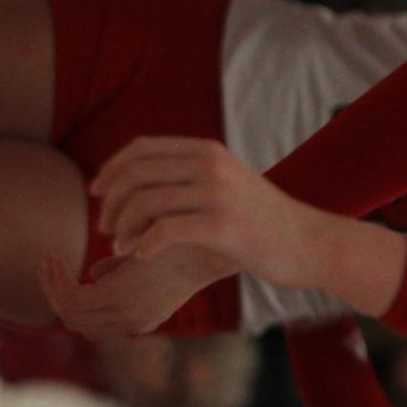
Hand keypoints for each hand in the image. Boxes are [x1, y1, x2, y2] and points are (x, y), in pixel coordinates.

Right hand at [40, 248, 235, 339]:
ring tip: (48, 261)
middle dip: (56, 296)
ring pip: (71, 314)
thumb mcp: (153, 258)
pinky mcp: (121, 294)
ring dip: (53, 288)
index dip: (73, 302)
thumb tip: (97, 273)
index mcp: (146, 315)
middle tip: (47, 265)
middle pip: (79, 323)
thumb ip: (124, 270)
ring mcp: (128, 311)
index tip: (59, 273)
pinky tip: (53, 259)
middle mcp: (136, 321)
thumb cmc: (189, 238)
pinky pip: (71, 300)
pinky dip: (56, 282)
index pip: (95, 325)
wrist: (216, 231)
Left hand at [89, 136, 331, 289]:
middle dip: (110, 204)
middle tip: (106, 230)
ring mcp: (217, 194)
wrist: (309, 242)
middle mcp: (210, 165)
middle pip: (136, 175)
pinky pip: (163, 232)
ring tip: (120, 248)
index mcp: (208, 151)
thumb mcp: (227, 183)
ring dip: (123, 229)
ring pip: (144, 204)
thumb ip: (190, 175)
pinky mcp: (222, 226)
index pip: (141, 148)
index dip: (110, 170)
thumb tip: (135, 180)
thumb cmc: (262, 221)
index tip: (97, 195)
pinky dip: (143, 247)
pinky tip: (142, 258)